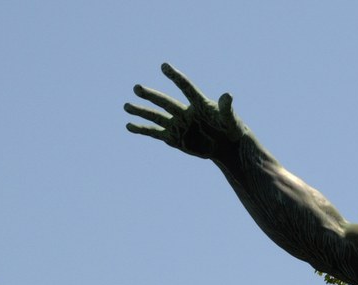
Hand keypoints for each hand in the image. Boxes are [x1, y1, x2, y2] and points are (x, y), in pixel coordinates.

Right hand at [125, 63, 244, 159]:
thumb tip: (228, 95)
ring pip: (156, 116)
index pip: (185, 87)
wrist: (226, 145)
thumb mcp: (230, 119)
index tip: (164, 66)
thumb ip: (226, 108)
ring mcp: (177, 124)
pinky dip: (142, 129)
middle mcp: (185, 111)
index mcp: (199, 103)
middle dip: (151, 96)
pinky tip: (129, 126)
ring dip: (141, 111)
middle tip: (137, 88)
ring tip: (126, 106)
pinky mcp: (173, 138)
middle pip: (165, 102)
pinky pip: (154, 133)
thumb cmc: (231, 128)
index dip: (175, 77)